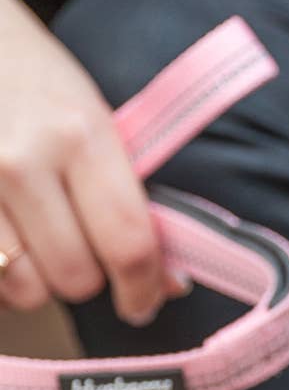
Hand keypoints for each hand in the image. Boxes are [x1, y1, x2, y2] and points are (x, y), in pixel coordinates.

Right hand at [0, 0, 180, 323]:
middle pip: (76, 277)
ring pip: (24, 288)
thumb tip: (170, 285)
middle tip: (84, 252)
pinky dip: (1, 277)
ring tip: (41, 246)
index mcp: (82, 136)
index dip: (143, 289)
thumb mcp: (101, 125)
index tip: (144, 305)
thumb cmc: (41, 85)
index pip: (128, 243)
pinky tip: (9, 247)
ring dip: (40, 282)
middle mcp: (23, 161)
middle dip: (89, 278)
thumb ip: (134, 202)